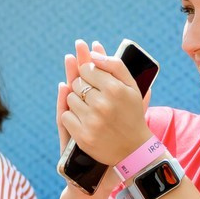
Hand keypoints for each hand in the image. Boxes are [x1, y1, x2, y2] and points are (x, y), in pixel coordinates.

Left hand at [56, 42, 151, 167]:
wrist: (134, 149)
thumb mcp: (131, 86)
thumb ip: (114, 64)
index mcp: (115, 89)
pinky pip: (65, 116)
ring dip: (76, 101)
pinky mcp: (83, 136)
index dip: (87, 72)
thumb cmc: (131, 113)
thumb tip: (93, 49)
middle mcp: (102, 104)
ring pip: (69, 98)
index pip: (87, 68)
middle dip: (82, 86)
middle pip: (76, 82)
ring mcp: (92, 121)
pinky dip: (71, 116)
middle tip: (93, 95)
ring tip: (90, 108)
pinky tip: (83, 119)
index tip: (93, 79)